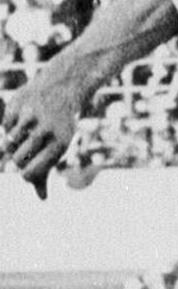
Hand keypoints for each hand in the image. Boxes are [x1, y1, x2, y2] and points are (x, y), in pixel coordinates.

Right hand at [2, 75, 87, 199]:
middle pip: (17, 159)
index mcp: (60, 145)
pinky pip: (5, 126)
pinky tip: (21, 120)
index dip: (26, 176)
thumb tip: (43, 199)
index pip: (33, 172)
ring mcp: (31, 118)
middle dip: (17, 159)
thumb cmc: (60, 126)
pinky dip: (9, 126)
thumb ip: (46, 172)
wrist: (61, 90)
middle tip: (24, 152)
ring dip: (13, 143)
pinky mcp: (18, 106)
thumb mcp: (58, 148)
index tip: (26, 173)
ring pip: (9, 143)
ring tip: (25, 136)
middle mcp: (46, 131)